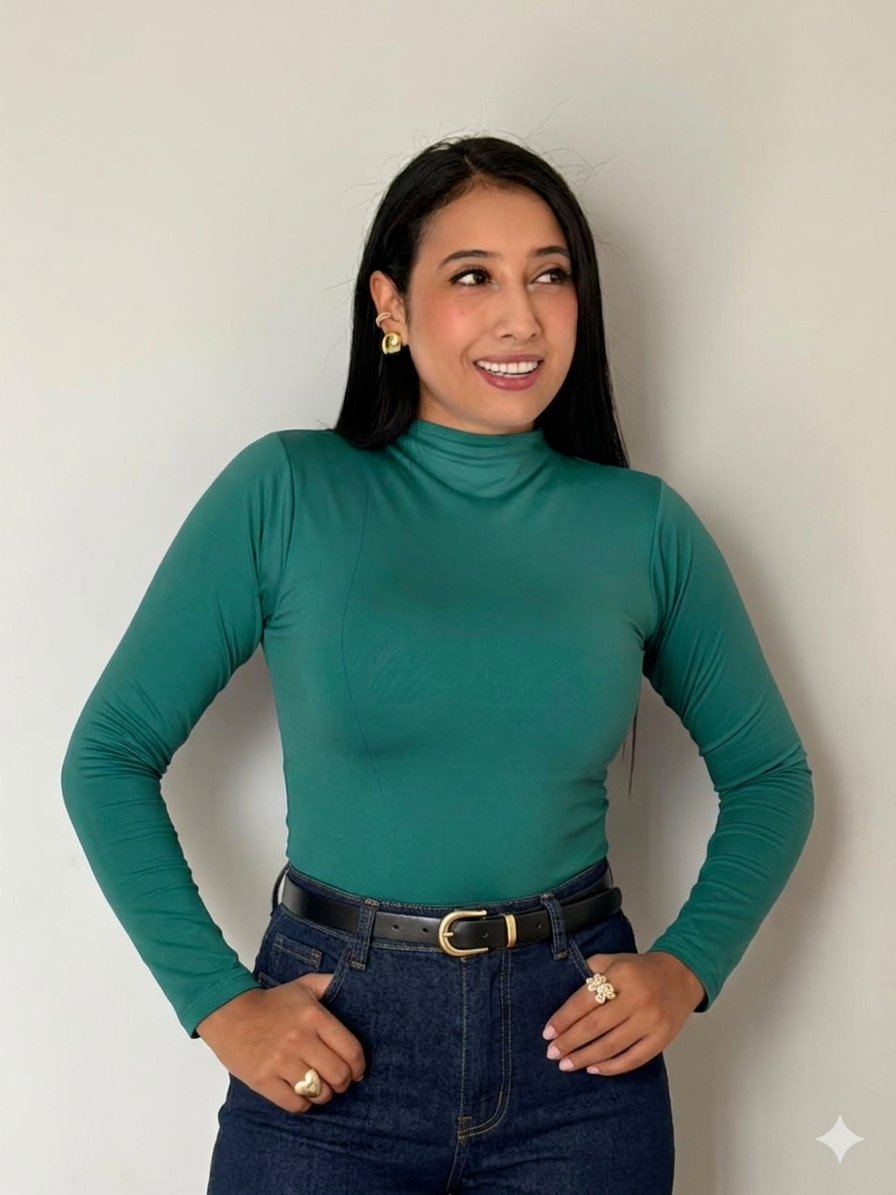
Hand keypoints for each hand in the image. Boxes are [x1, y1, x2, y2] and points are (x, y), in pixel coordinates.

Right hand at [196, 972, 366, 1112]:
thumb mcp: (304, 985)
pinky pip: (294, 1104)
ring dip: (323, 1094)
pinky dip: (303, 1105)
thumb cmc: (271, 1002)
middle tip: (339, 1081)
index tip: (357, 1071)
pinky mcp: (263, 1080)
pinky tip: (301, 1095)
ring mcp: (281, 1062)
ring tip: (319, 1088)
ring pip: (318, 1092)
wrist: (229, 1012)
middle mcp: (300, 1040)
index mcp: (314, 1017)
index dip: (359, 1066)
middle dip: (343, 1082)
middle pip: (338, 1075)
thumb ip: (330, 984)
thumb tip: (356, 986)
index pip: (351, 1050)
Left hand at [542, 950, 704, 1075]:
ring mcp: (651, 1021)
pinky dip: (611, 1068)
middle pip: (595, 1026)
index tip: (547, 1033)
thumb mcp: (613, 960)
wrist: (681, 976)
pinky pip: (632, 1060)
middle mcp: (637, 998)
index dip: (563, 1019)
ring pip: (611, 1046)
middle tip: (552, 1053)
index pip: (584, 1001)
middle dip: (569, 1042)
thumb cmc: (640, 970)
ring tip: (566, 1064)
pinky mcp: (661, 1039)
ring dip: (585, 1058)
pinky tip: (594, 1069)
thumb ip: (590, 973)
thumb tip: (566, 1002)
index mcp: (621, 975)